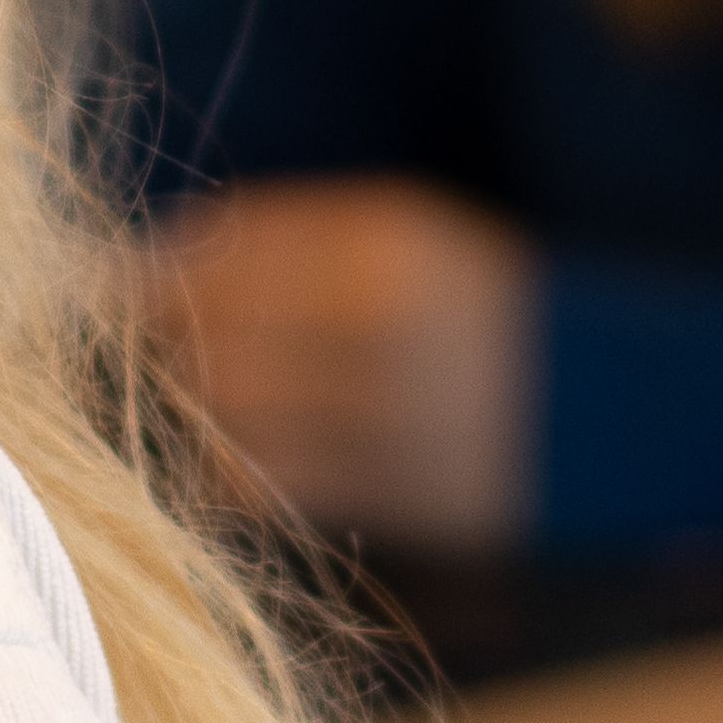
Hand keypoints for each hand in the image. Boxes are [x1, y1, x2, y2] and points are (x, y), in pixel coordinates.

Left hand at [143, 177, 540, 552]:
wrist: (601, 405)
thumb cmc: (468, 300)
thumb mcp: (397, 228)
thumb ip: (280, 228)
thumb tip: (158, 243)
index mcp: (384, 245)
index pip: (222, 254)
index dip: (155, 272)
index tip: (121, 281)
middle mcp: (386, 329)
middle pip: (216, 338)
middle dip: (162, 344)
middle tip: (143, 344)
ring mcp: (393, 418)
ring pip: (231, 417)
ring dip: (188, 408)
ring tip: (188, 394)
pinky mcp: (393, 495)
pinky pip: (267, 484)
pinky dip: (224, 468)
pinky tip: (226, 448)